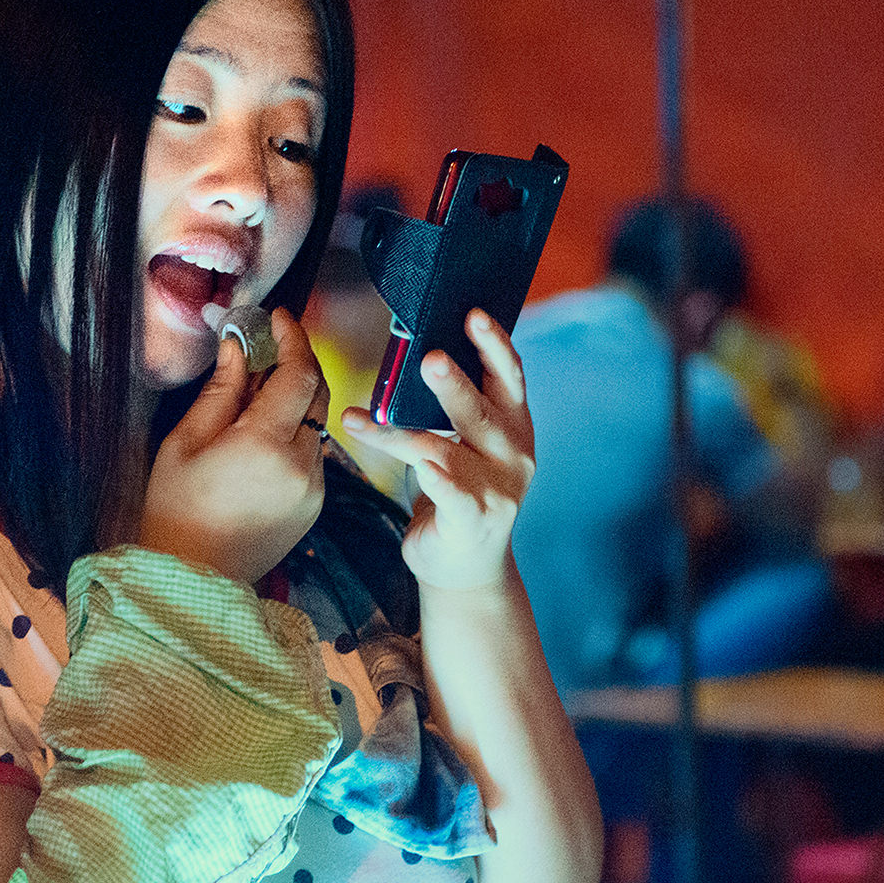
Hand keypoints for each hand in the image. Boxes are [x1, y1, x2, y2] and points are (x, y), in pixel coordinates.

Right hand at [140, 308, 331, 585]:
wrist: (192, 579)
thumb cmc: (176, 510)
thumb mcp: (185, 441)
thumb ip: (222, 388)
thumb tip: (240, 344)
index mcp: (265, 444)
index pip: (300, 372)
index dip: (293, 337)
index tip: (278, 317)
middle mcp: (301, 465)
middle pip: (318, 392)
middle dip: (298, 361)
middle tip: (268, 343)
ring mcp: (314, 487)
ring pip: (317, 422)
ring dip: (296, 397)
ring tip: (255, 392)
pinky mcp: (316, 505)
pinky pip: (314, 453)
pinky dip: (295, 432)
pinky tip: (261, 435)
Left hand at [341, 308, 534, 593]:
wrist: (467, 567)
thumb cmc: (462, 492)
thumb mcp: (469, 443)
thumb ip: (459, 403)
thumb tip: (424, 349)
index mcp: (514, 425)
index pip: (509, 375)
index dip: (493, 343)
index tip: (472, 314)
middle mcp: (512, 454)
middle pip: (480, 409)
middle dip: (454, 383)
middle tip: (429, 359)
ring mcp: (495, 490)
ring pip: (444, 449)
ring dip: (403, 430)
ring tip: (369, 414)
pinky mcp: (471, 521)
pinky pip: (450, 495)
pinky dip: (437, 480)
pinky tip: (422, 468)